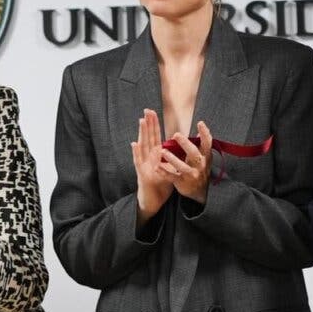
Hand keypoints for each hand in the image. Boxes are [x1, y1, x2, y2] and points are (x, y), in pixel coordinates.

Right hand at [132, 109, 173, 223]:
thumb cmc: (161, 185)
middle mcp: (147, 158)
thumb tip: (178, 147)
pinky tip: (134, 143)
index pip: (155, 137)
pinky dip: (136, 153)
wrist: (152, 201)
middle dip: (148, 124)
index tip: (153, 111)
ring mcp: (143, 165)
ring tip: (141, 121)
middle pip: (148, 138)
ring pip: (142, 147)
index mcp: (154, 156)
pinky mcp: (141, 174)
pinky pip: (138, 162)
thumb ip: (171, 158)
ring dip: (142, 134)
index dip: (154, 125)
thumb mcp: (168, 169)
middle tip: (147, 110)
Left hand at [159, 121, 212, 202]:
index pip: (207, 143)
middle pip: (194, 153)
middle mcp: (200, 165)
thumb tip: (202, 127)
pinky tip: (156, 167)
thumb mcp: (204, 157)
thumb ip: (201, 144)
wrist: (199, 191)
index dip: (205, 133)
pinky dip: (164, 172)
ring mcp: (191, 174)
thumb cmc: (199, 168)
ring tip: (163, 151)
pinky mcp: (182, 182)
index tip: (200, 123)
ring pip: (182, 166)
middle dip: (185, 144)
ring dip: (172, 159)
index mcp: (205, 156)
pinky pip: (172, 177)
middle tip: (176, 134)